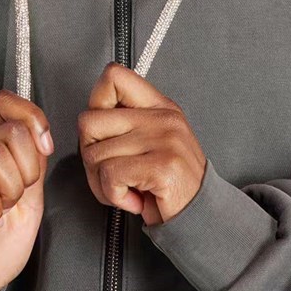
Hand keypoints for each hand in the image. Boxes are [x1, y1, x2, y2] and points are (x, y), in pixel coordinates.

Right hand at [0, 89, 53, 290]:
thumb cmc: (0, 245)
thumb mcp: (32, 199)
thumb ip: (36, 166)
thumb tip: (41, 137)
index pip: (7, 106)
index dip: (32, 115)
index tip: (45, 144)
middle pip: (12, 129)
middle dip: (29, 164)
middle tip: (20, 192)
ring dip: (11, 186)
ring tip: (4, 207)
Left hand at [77, 62, 206, 225]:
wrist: (201, 214)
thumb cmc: (169, 181)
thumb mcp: (154, 140)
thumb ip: (127, 122)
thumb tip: (89, 117)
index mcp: (159, 106)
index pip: (114, 77)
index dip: (95, 102)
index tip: (104, 130)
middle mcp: (162, 117)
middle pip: (89, 121)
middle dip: (90, 154)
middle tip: (111, 171)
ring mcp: (164, 140)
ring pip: (95, 154)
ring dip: (101, 182)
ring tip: (125, 187)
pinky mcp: (162, 166)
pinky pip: (110, 175)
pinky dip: (113, 195)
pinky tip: (133, 197)